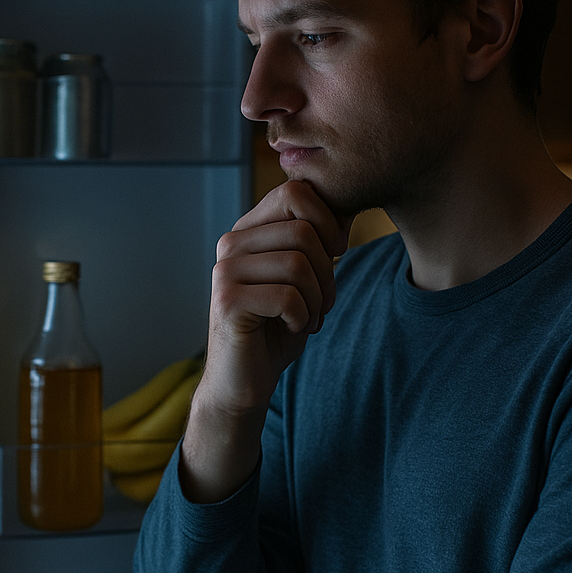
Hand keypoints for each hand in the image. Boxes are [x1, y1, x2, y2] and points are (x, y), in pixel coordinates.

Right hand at [180, 181, 351, 501]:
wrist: (245, 380)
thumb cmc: (277, 327)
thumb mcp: (305, 276)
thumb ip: (317, 240)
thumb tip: (346, 204)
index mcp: (250, 230)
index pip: (296, 192)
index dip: (329, 219)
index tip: (338, 251)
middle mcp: (231, 243)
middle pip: (303, 230)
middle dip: (327, 271)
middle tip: (322, 301)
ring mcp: (224, 271)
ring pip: (298, 263)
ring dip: (317, 298)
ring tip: (308, 317)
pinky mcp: (226, 301)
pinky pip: (288, 295)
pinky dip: (303, 316)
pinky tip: (293, 327)